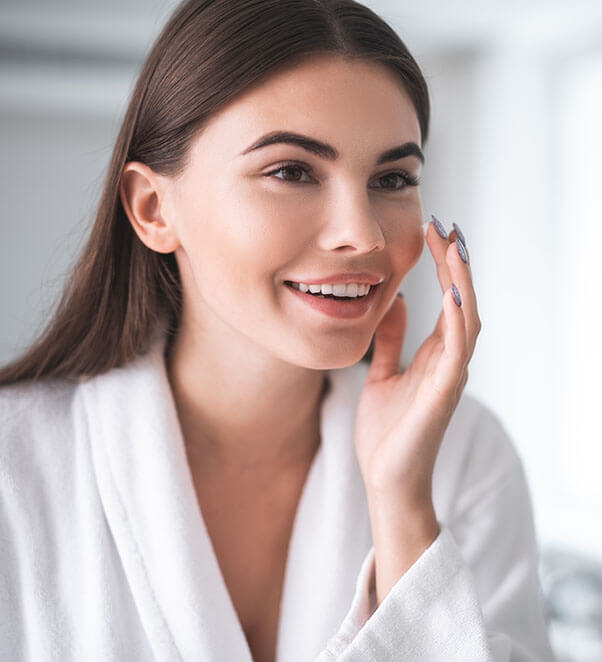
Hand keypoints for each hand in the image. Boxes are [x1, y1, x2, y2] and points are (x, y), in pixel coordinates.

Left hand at [354, 220, 480, 506]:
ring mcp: (450, 377)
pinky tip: (452, 295)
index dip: (442, 266)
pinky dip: (459, 322)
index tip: (432, 231)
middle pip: (461, 301)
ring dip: (461, 282)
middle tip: (446, 226)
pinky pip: (457, 352)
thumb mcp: (383, 375)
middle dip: (455, 263)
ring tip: (454, 247)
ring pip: (466, 320)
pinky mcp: (444, 395)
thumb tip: (393, 304)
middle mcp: (448, 361)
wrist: (386, 479)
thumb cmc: (387, 432)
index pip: (446, 300)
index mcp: (435, 355)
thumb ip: (392, 342)